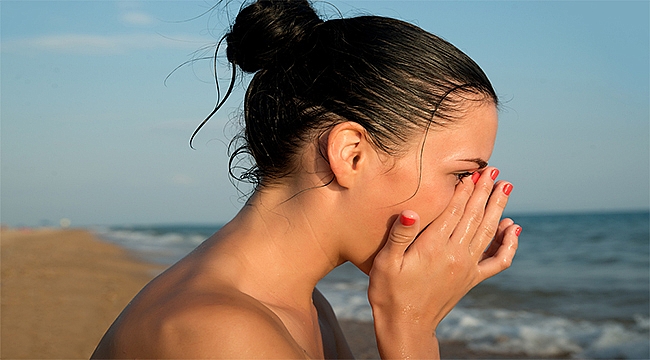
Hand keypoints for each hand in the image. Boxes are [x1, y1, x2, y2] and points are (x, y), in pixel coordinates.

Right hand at [368, 167, 519, 358]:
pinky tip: (513, 229)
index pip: (454, 211)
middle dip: (484, 191)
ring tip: (505, 187)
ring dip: (497, 208)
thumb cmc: (389, 293)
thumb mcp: (385, 263)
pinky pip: (498, 260)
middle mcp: (455, 255)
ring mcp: (467, 267)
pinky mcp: (472, 279)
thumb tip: (411, 212)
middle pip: (474, 216)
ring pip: (488, 231)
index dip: (465, 189)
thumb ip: (399, 236)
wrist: (405, 326)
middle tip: (494, 170)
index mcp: (433, 247)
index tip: (473, 171)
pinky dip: (509, 244)